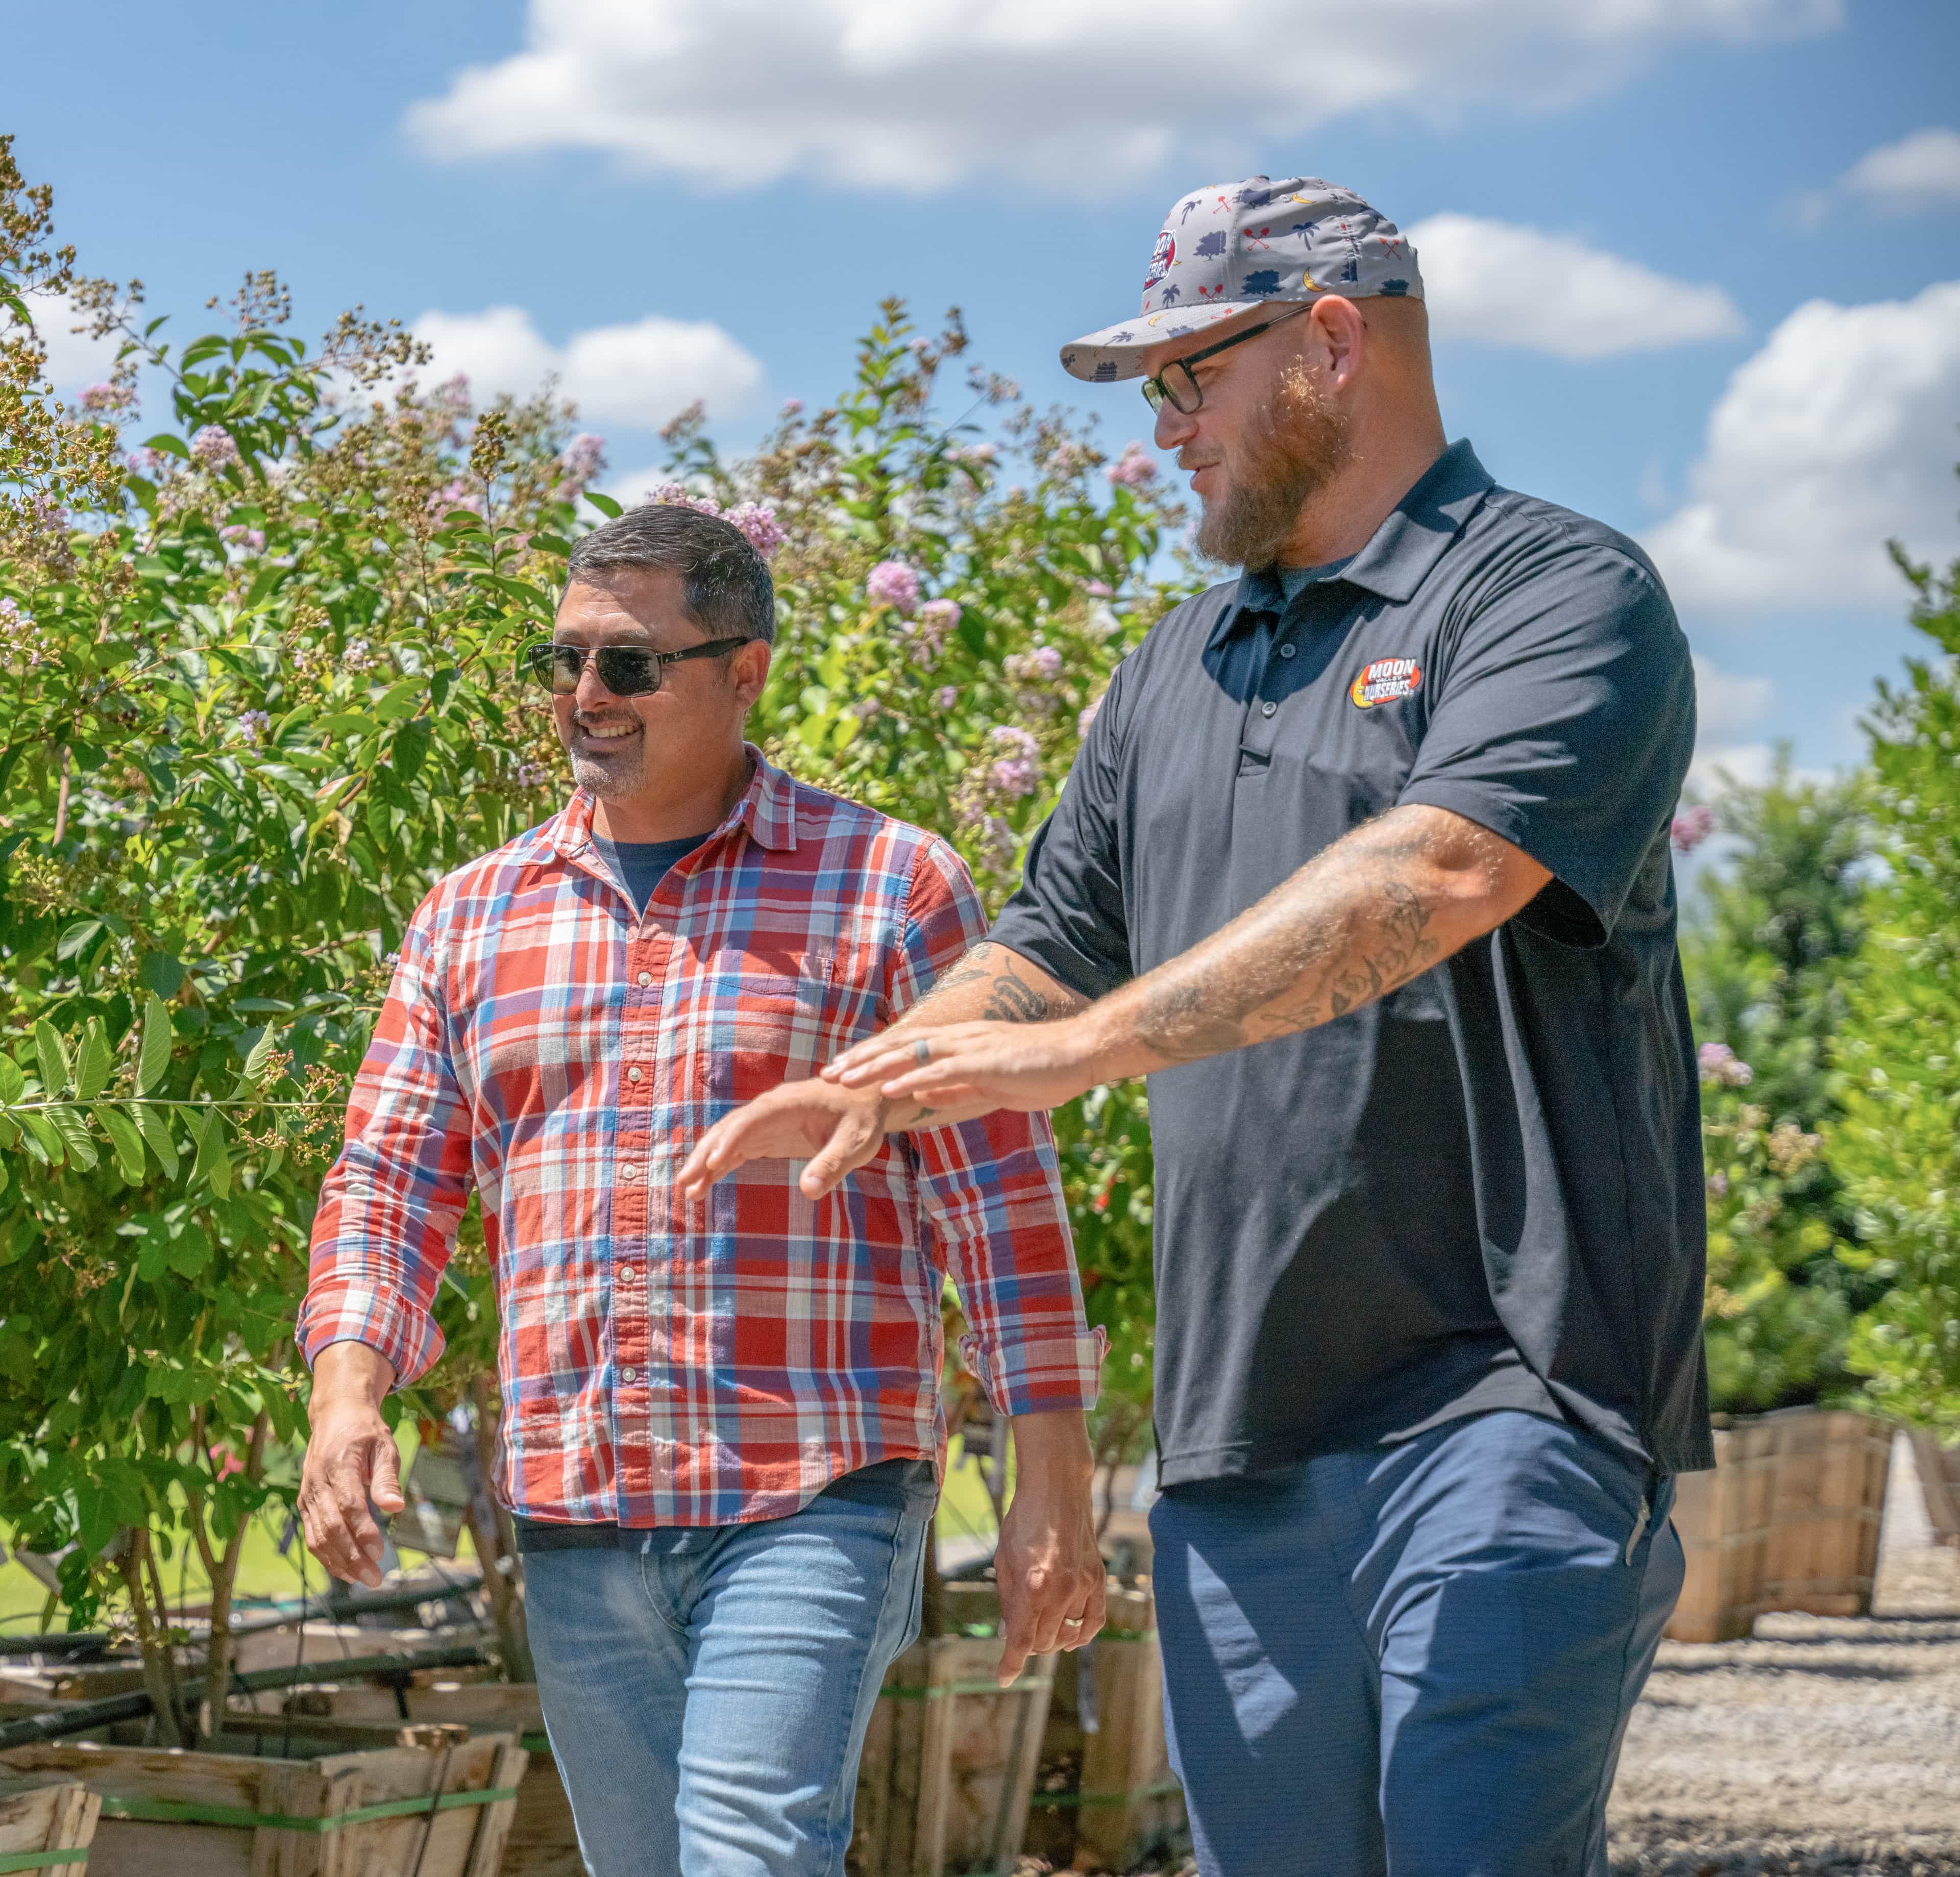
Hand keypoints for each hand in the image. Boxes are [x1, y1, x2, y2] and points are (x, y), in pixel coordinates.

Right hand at [298, 1344, 402, 1589]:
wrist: (335, 1415)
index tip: (381, 1552)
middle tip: (375, 1578)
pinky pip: (312, 1535)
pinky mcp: (305, 1504)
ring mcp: (307, 1495)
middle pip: (330, 1528)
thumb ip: (386, 1478)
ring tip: (363, 1580)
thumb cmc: (365, 1432)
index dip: (363, 1532)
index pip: (348, 1506)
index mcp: (338, 1466)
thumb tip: (395, 1507)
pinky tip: (345, 1570)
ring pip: (317, 1537)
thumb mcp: (384, 1446)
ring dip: (339, 1562)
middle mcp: (317, 1484)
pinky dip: (326, 1556)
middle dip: (352, 1556)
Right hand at [675, 1079, 905, 1201]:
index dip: (731, 1140)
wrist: (867, 1102)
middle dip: (705, 1154)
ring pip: (727, 1140)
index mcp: (788, 1104)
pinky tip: (704, 1186)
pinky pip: (736, 1149)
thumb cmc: (863, 1119)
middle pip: (729, 1129)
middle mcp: (770, 1109)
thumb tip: (810, 1191)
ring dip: (706, 1163)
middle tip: (685, 1182)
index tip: (712, 1163)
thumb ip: (833, 1164)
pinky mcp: (767, 1135)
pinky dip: (719, 1166)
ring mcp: (765, 1121)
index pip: (751, 1120)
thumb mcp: (856, 1143)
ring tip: (687, 1190)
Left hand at [824, 1016, 1103, 1117]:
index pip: (907, 1046)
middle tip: (827, 1073)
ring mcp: (973, 1048)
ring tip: (844, 1079)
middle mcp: (961, 1038)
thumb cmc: (1042, 1069)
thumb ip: (956, 1088)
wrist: (1080, 1053)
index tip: (843, 1068)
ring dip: (875, 1066)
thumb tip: (922, 1096)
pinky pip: (942, 1071)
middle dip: (861, 1058)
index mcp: (961, 1042)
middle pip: (900, 1044)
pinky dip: (913, 1079)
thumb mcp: (990, 1082)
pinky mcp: (987, 1063)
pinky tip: (889, 1089)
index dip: (873, 1056)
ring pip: (913, 1053)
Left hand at [993, 1412, 1106, 1686]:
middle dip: (1028, 1645)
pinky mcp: (1098, 1579)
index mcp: (1031, 1585)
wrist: (1057, 1488)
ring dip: (1051, 1637)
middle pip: (1044, 1642)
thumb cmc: (1023, 1520)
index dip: (1011, 1664)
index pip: (1022, 1641)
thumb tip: (1010, 1635)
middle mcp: (1060, 1591)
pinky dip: (1082, 1635)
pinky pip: (1094, 1621)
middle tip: (1019, 1632)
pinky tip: (1071, 1636)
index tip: (1004, 1677)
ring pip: (1067, 1635)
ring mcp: (1083, 1586)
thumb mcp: (1004, 1559)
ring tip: (1040, 1624)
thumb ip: (1008, 1601)